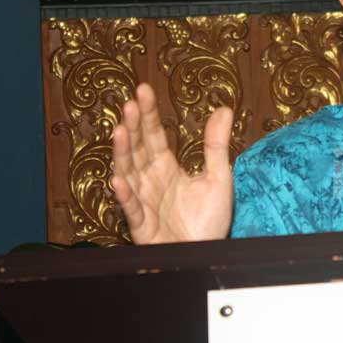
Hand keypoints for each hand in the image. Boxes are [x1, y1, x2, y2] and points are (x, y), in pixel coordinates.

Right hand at [111, 83, 233, 243]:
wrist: (208, 253)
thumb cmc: (208, 220)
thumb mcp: (219, 176)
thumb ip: (216, 144)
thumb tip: (224, 110)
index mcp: (167, 168)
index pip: (153, 136)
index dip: (147, 114)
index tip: (143, 90)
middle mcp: (151, 181)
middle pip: (138, 149)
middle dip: (133, 127)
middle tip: (131, 103)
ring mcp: (144, 202)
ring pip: (129, 173)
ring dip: (123, 153)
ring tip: (120, 131)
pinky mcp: (143, 225)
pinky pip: (132, 208)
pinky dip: (125, 195)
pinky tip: (118, 179)